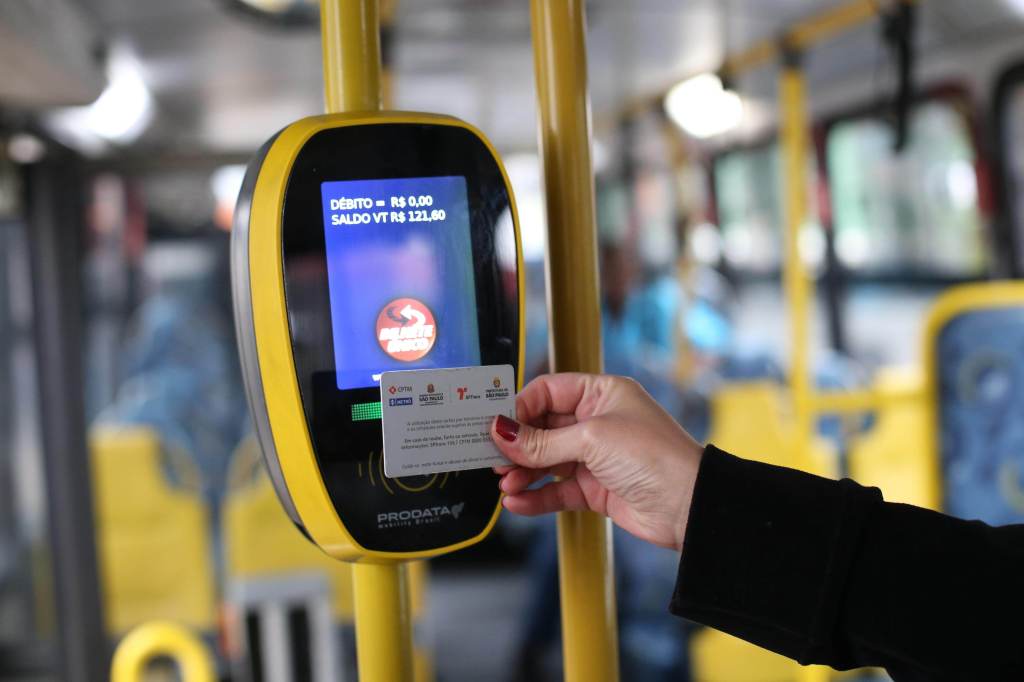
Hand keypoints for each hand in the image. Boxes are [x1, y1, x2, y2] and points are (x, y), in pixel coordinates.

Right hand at [490, 373, 703, 550]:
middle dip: (517, 444)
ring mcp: (596, 457)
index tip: (497, 426)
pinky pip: (557, 489)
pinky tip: (517, 502)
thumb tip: (501, 431)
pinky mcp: (596, 489)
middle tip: (492, 457)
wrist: (690, 506)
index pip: (548, 392)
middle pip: (542, 428)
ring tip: (505, 483)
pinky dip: (536, 496)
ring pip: (547, 461)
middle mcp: (597, 422)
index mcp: (601, 394)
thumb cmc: (655, 456)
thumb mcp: (592, 439)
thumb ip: (542, 441)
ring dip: (523, 472)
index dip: (521, 408)